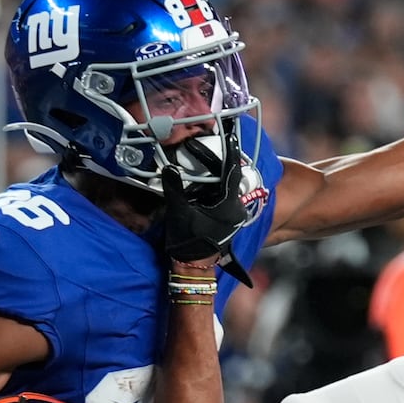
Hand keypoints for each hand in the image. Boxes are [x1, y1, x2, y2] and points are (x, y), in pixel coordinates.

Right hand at [161, 131, 251, 270]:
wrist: (193, 266)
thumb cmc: (188, 241)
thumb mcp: (179, 212)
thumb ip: (174, 188)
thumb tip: (168, 168)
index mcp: (229, 204)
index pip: (231, 171)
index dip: (230, 152)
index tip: (231, 135)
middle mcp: (236, 209)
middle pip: (229, 178)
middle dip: (218, 162)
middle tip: (209, 146)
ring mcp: (233, 215)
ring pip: (226, 188)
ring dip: (215, 176)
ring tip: (203, 160)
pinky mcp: (227, 220)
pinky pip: (222, 197)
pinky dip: (214, 187)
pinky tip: (203, 181)